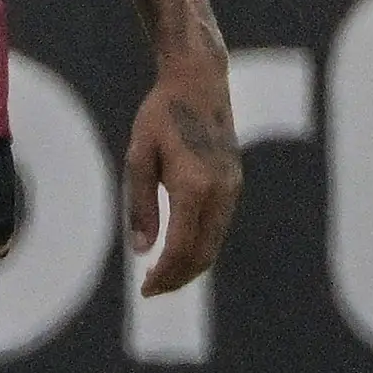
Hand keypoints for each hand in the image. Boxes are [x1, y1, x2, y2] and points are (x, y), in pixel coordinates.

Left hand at [127, 55, 240, 295]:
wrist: (199, 82)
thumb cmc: (160, 115)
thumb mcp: (138, 157)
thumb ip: (139, 205)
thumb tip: (141, 250)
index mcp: (193, 186)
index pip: (181, 248)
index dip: (163, 275)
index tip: (143, 290)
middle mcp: (220, 192)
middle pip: (202, 254)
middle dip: (177, 278)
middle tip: (150, 290)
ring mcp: (232, 189)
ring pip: (214, 244)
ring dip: (189, 266)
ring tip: (161, 276)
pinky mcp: (234, 184)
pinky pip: (218, 227)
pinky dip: (200, 246)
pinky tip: (178, 250)